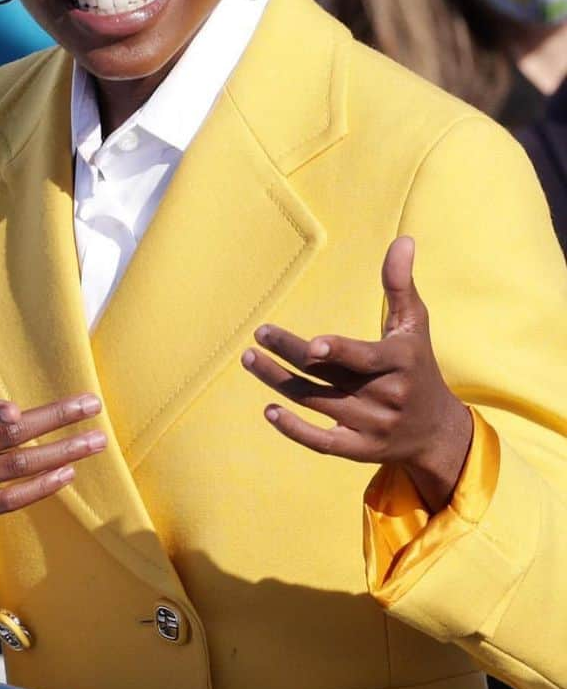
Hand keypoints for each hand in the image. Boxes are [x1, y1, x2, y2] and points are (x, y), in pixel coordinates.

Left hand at [241, 236, 472, 510]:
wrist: (437, 431)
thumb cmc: (419, 365)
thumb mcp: (414, 325)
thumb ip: (400, 284)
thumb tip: (403, 239)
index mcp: (400, 363)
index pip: (365, 359)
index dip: (338, 352)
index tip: (311, 344)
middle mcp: (386, 397)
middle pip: (329, 376)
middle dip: (290, 356)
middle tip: (259, 334)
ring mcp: (371, 426)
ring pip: (316, 403)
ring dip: (279, 383)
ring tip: (250, 359)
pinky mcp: (359, 450)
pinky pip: (323, 443)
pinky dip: (295, 430)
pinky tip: (269, 410)